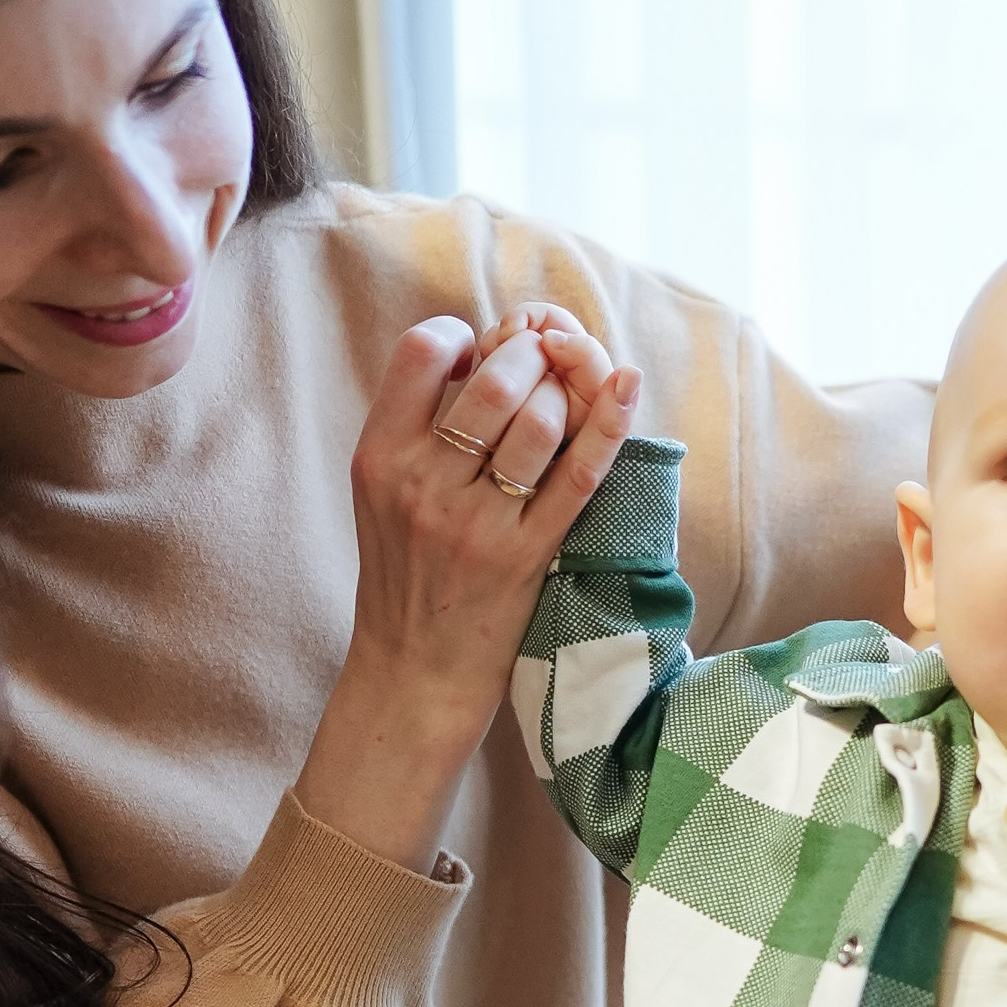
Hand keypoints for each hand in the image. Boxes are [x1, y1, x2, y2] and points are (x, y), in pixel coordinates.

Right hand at [297, 301, 636, 868]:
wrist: (413, 672)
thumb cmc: (405, 575)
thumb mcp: (382, 495)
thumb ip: (415, 428)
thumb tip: (478, 352)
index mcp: (379, 458)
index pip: (420, 353)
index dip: (460, 334)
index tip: (478, 350)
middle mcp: (423, 484)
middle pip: (494, 380)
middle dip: (529, 354)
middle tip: (541, 361)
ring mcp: (476, 522)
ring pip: (537, 420)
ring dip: (564, 391)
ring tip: (564, 395)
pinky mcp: (526, 555)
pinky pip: (579, 475)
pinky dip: (609, 424)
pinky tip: (626, 386)